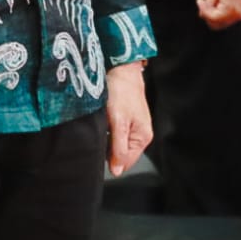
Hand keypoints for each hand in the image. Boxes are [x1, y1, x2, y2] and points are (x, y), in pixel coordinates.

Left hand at [104, 61, 151, 175]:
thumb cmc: (121, 91)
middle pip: (120, 153)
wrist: (121, 67)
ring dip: (106, 138)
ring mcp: (134, 126)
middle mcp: (140, 134)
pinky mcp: (126, 118)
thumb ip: (118, 148)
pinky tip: (102, 120)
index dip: (109, 159)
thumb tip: (117, 171)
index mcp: (142, 138)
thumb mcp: (118, 122)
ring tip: (100, 125)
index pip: (124, 163)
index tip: (98, 148)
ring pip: (116, 143)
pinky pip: (115, 132)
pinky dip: (106, 129)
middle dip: (107, 148)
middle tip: (98, 134)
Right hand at [196, 0, 240, 29]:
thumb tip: (203, 13)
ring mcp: (236, 13)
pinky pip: (213, 16)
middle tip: (202, 1)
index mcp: (240, 10)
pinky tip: (201, 0)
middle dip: (207, 13)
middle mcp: (240, 14)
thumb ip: (215, 4)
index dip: (209, 15)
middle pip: (218, 25)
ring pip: (214, 21)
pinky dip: (205, 9)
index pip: (222, 22)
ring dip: (206, 10)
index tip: (202, 4)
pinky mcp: (230, 9)